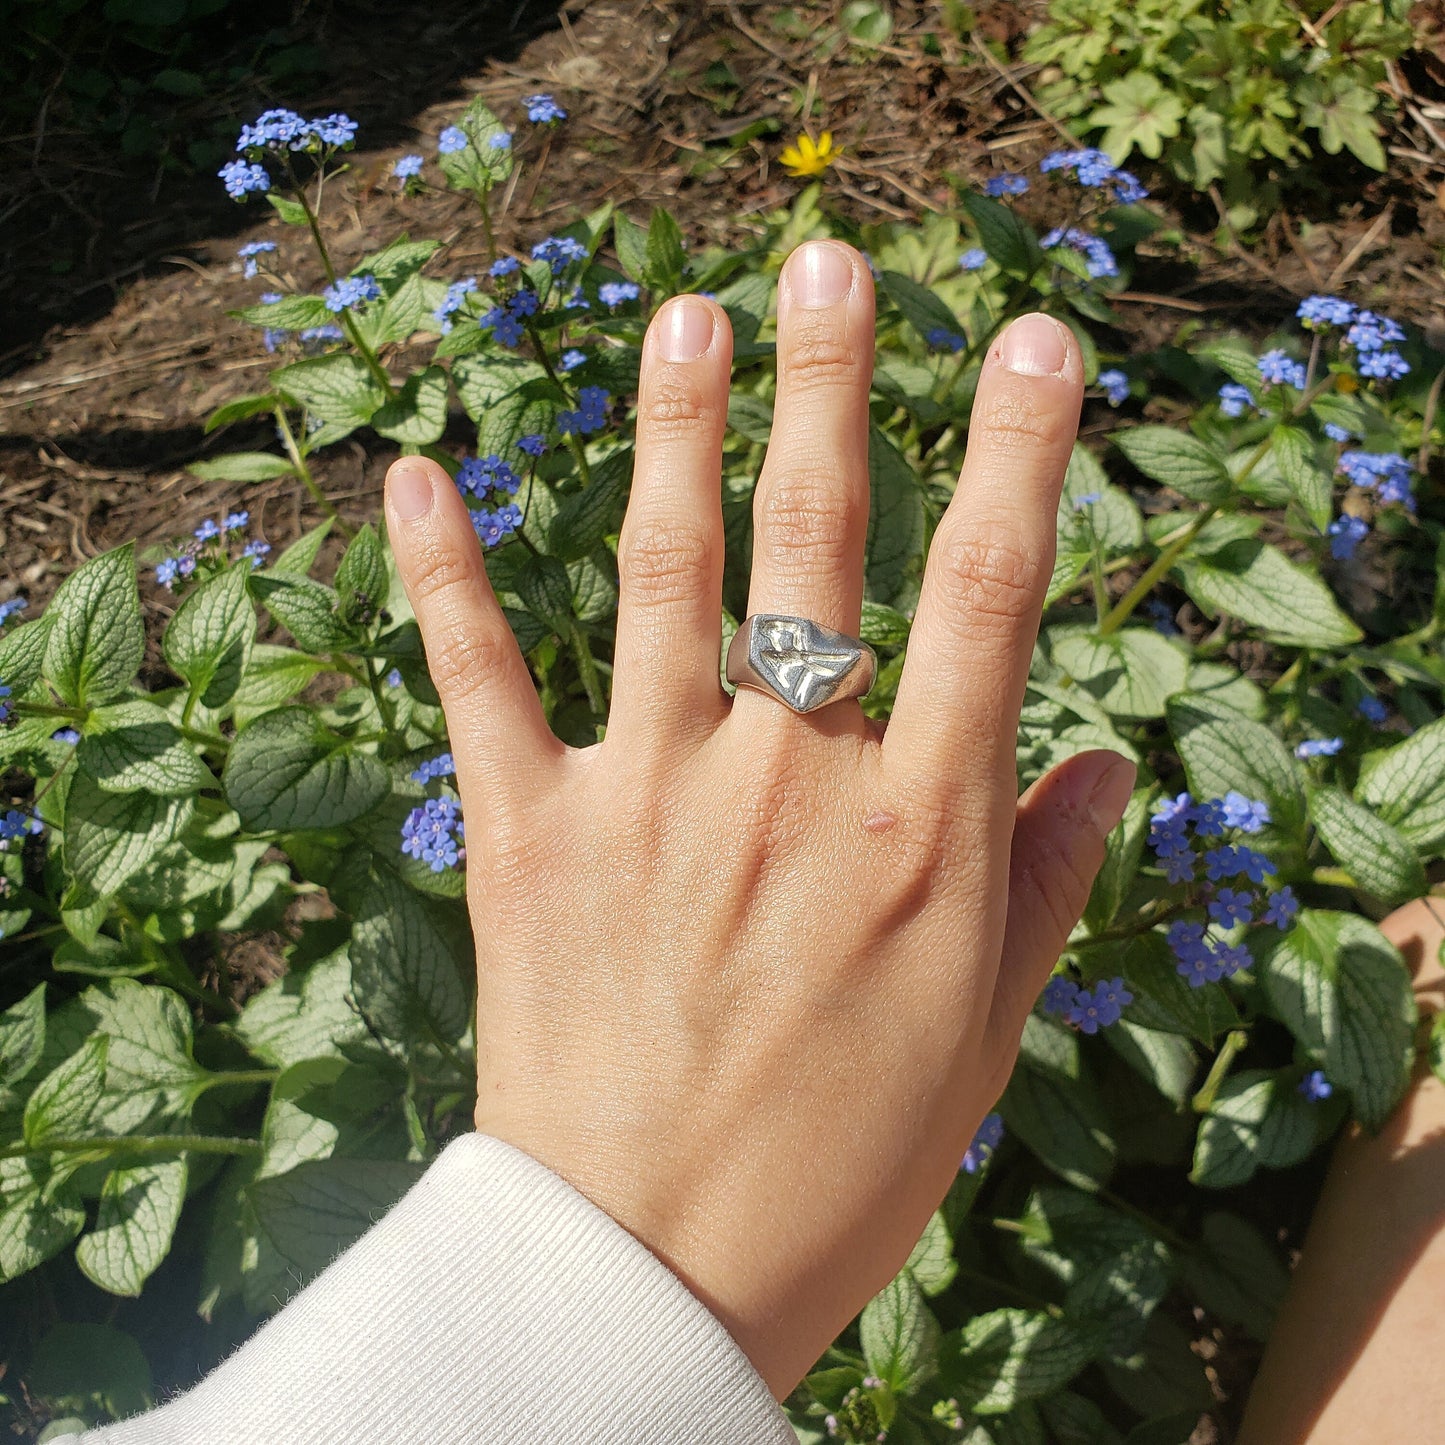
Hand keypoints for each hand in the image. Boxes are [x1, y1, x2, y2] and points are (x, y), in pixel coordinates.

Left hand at [384, 240, 1133, 1397]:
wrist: (650, 1272)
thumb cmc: (841, 1163)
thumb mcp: (982, 1033)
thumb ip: (1043, 883)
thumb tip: (1104, 763)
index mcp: (913, 828)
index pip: (989, 593)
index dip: (1021, 452)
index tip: (1038, 339)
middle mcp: (786, 781)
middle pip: (819, 540)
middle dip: (833, 384)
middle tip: (831, 259)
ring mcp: (648, 795)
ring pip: (662, 569)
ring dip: (674, 429)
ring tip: (684, 313)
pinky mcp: (526, 834)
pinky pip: (475, 676)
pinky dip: (439, 571)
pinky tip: (413, 474)